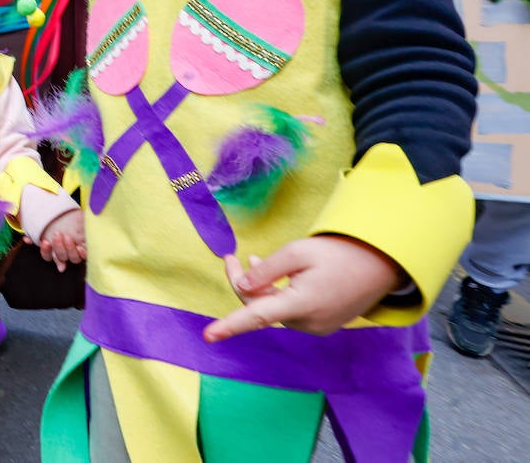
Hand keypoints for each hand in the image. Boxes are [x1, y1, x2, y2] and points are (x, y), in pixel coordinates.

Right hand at [32, 208, 86, 271]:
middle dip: (58, 246)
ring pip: (72, 259)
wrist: (77, 214)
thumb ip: (36, 231)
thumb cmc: (62, 219)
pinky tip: (80, 247)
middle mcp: (66, 253)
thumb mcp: (49, 223)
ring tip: (68, 237)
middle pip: (60, 257)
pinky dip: (82, 253)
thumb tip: (26, 239)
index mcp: (55, 249)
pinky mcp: (87, 249)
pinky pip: (85, 257)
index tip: (45, 241)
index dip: (46, 251)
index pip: (48, 256)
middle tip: (57, 234)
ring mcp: (77, 252)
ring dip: (69, 249)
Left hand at [203, 235, 402, 342]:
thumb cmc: (338, 253)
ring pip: (274, 309)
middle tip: (232, 257)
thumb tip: (242, 287)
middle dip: (243, 283)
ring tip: (253, 259)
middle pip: (260, 308)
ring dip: (260, 288)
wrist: (381, 265)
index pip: (256, 317)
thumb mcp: (297, 252)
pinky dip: (278, 295)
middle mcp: (307, 323)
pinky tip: (277, 277)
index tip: (208, 336)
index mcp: (300, 304)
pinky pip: (290, 312)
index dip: (229, 326)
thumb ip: (266, 271)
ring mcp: (317, 327)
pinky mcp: (323, 325)